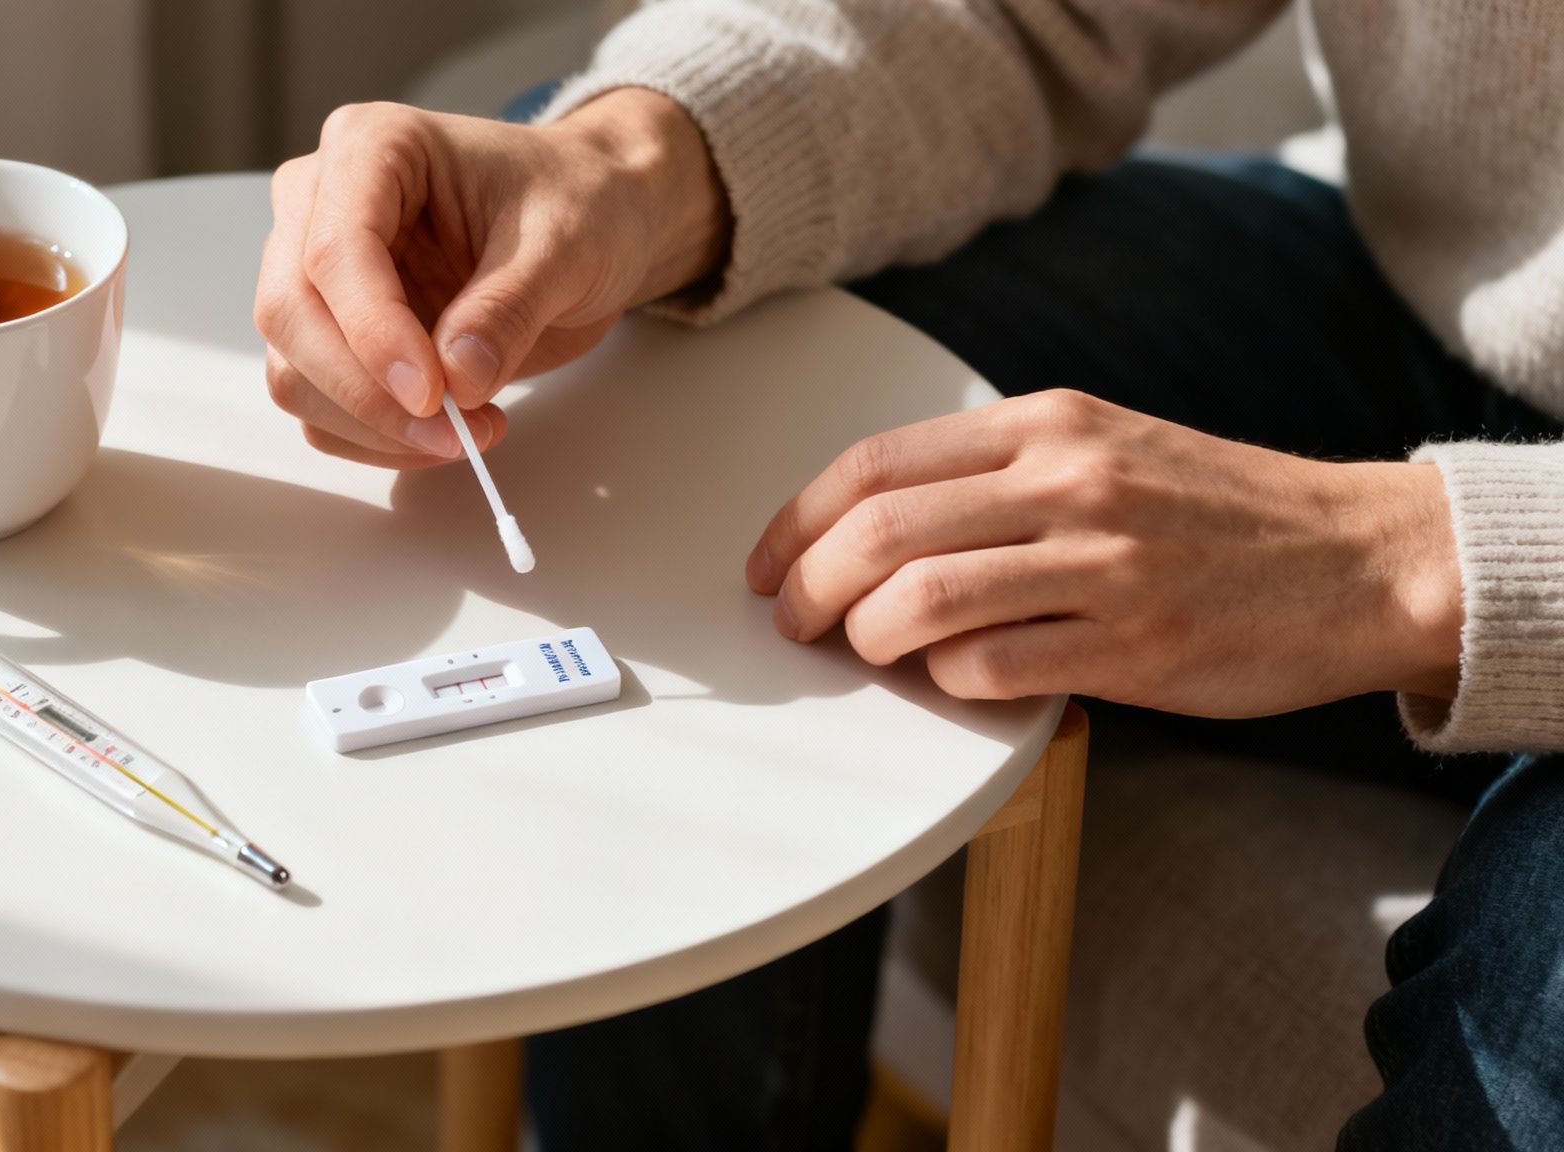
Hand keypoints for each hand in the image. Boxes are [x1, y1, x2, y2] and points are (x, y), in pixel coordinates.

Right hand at [254, 90, 727, 467]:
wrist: (590, 221)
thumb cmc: (574, 203)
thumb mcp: (566, 244)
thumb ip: (508, 307)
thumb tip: (457, 379)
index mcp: (371, 146)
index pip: (335, 248)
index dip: (373, 331)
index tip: (431, 394)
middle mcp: (320, 202)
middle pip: (290, 313)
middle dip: (366, 393)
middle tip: (456, 434)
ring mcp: (314, 271)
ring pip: (292, 370)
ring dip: (372, 425)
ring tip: (471, 432)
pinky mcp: (330, 333)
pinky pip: (320, 408)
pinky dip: (374, 438)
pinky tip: (447, 431)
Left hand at [745, 390, 1464, 715]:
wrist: (1361, 558)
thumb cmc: (1215, 512)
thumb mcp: (1102, 448)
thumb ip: (994, 476)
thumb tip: (868, 534)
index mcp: (1047, 423)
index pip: (874, 464)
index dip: (795, 521)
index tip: (767, 565)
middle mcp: (1067, 481)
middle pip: (876, 532)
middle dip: (807, 588)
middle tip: (794, 623)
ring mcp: (1100, 563)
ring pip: (917, 601)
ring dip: (867, 640)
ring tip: (870, 654)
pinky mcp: (1132, 646)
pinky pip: (988, 669)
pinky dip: (948, 683)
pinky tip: (960, 680)